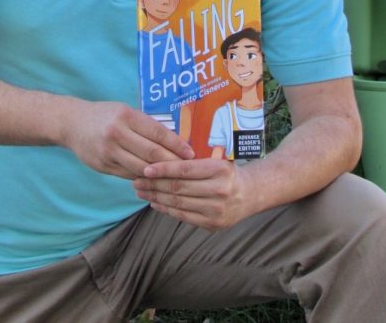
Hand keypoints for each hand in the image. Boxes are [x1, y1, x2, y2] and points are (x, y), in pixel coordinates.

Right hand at [62, 100, 194, 179]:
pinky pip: (129, 175)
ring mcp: (109, 151)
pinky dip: (144, 177)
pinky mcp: (103, 166)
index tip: (191, 153)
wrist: (72, 123)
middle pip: (152, 152)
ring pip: (141, 167)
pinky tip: (155, 180)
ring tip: (175, 178)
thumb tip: (174, 141)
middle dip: (173, 162)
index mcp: (126, 116)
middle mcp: (117, 133)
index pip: (158, 132)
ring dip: (160, 174)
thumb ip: (145, 125)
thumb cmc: (104, 115)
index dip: (176, 144)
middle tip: (189, 169)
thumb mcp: (124, 111)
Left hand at [133, 157, 253, 229]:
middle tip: (136, 180)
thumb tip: (158, 162)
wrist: (249, 194)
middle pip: (179, 188)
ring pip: (178, 203)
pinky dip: (167, 209)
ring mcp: (216, 210)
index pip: (185, 170)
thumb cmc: (226, 173)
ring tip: (141, 191)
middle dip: (154, 184)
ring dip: (156, 197)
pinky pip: (183, 216)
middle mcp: (219, 190)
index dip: (163, 169)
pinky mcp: (213, 225)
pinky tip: (155, 203)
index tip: (145, 168)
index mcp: (219, 170)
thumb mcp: (215, 161)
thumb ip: (192, 163)